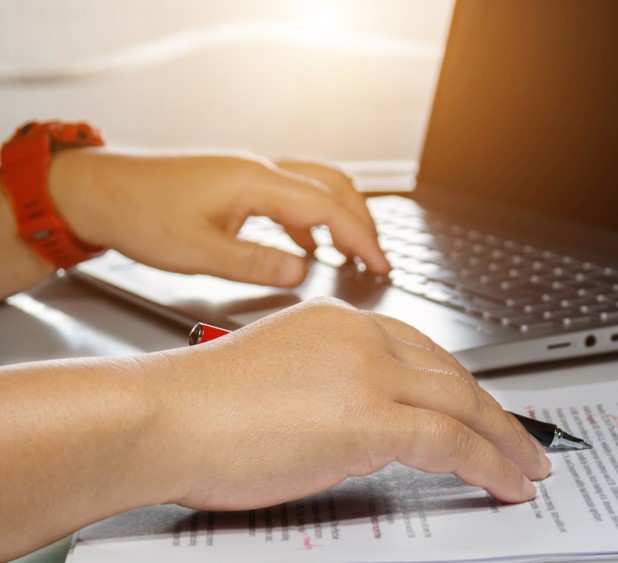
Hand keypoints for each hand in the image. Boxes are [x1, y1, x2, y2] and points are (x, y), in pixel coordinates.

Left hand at [46, 148, 389, 285]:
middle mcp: (258, 170)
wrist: (97, 191)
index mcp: (255, 182)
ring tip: (354, 251)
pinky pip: (292, 194)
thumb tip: (302, 270)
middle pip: (333, 186)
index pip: (328, 207)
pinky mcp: (239, 183)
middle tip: (377, 258)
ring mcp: (250, 173)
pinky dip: (313, 218)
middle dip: (362, 223)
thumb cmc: (138, 214)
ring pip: (317, 185)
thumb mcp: (197, 252)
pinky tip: (307, 245)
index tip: (379, 265)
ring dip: (342, 216)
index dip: (360, 238)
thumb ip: (255, 263)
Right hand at [146, 297, 550, 508]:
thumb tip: (365, 427)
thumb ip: (331, 390)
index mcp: (340, 323)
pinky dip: (489, 461)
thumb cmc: (197, 410)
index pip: (422, 352)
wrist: (157, 417)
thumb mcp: (279, 381)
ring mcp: (368, 373)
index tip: (479, 408)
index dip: (461, 385)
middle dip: (494, 412)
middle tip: (522, 439)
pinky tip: (506, 481)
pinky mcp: (368, 416)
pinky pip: (450, 439)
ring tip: (528, 466)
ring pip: (463, 403)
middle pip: (453, 373)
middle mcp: (361, 337)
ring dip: (505, 439)